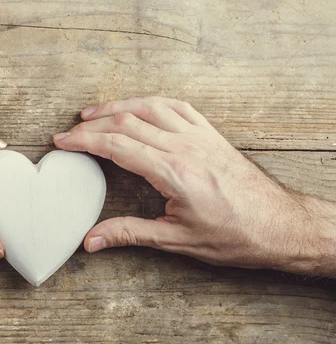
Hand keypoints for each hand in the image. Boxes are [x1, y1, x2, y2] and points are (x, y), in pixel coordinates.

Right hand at [53, 97, 328, 273]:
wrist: (279, 225)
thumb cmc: (234, 235)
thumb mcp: (177, 240)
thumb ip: (131, 233)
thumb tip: (92, 240)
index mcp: (173, 172)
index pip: (117, 145)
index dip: (84, 141)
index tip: (62, 141)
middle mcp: (185, 146)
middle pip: (127, 122)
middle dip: (92, 125)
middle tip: (70, 132)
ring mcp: (199, 136)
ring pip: (149, 108)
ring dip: (117, 107)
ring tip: (92, 112)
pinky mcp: (210, 134)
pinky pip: (176, 107)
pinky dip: (150, 103)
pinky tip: (139, 106)